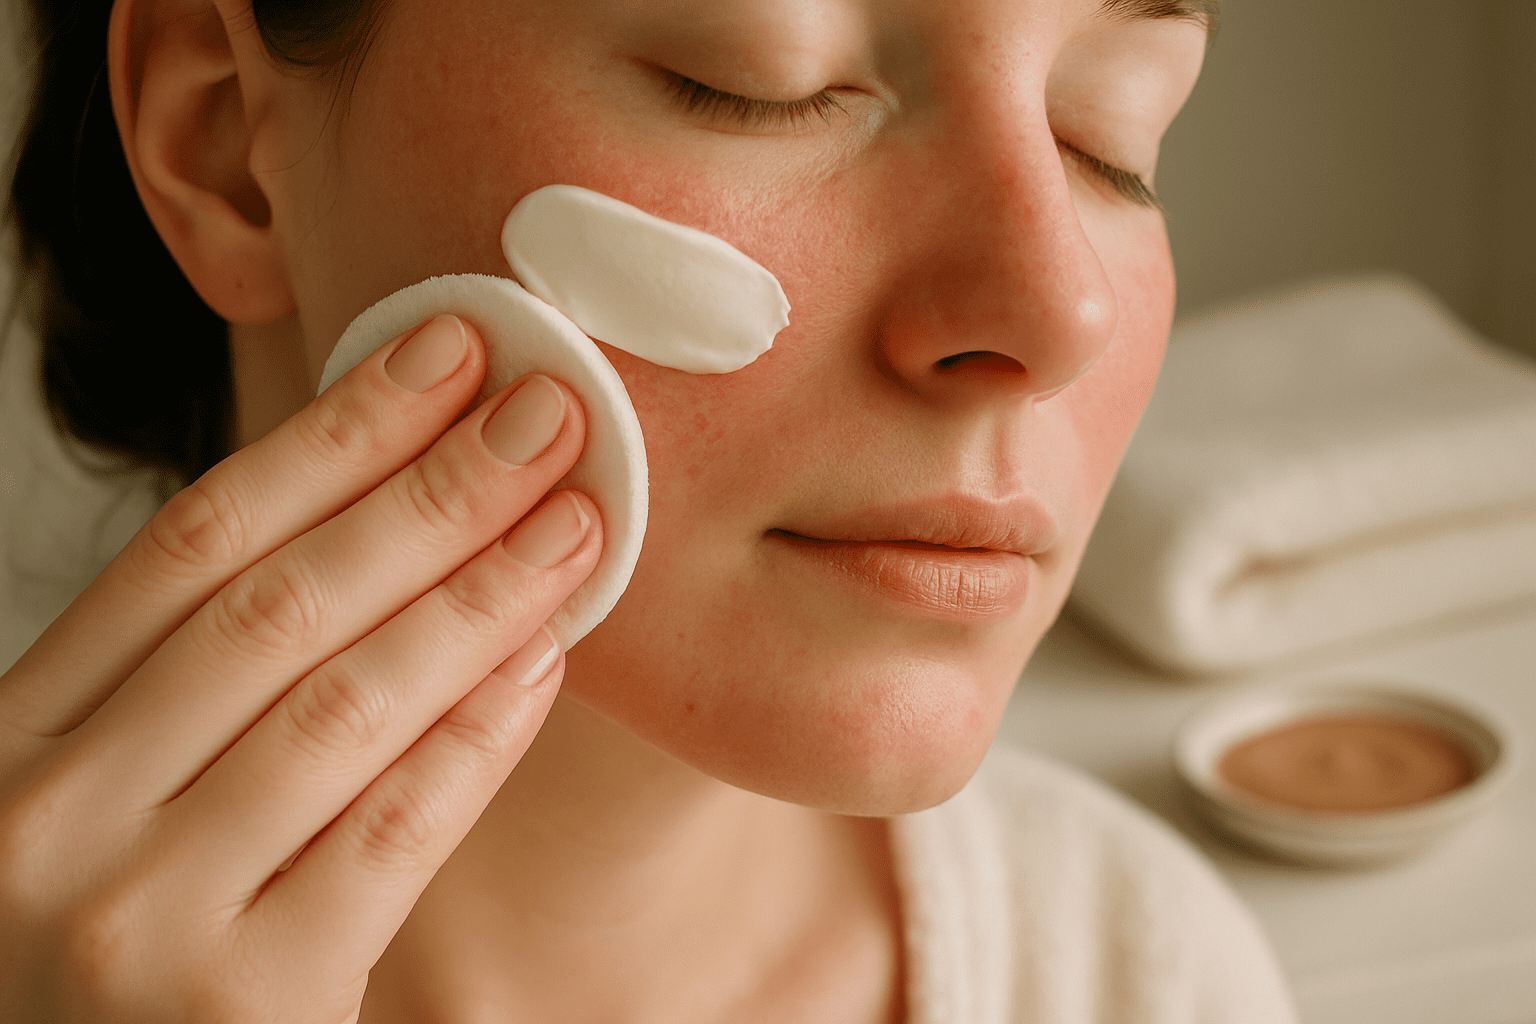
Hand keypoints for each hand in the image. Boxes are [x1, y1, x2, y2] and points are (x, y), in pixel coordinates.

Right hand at [0, 314, 600, 1022]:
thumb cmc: (111, 948)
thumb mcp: (103, 800)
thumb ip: (196, 685)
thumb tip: (387, 522)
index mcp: (11, 736)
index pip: (194, 542)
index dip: (334, 435)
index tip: (447, 355)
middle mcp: (46, 815)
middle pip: (278, 604)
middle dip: (432, 492)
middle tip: (548, 412)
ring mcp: (136, 915)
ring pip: (347, 703)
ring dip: (480, 595)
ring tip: (577, 521)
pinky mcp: (239, 1003)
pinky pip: (393, 830)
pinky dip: (479, 734)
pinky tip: (543, 660)